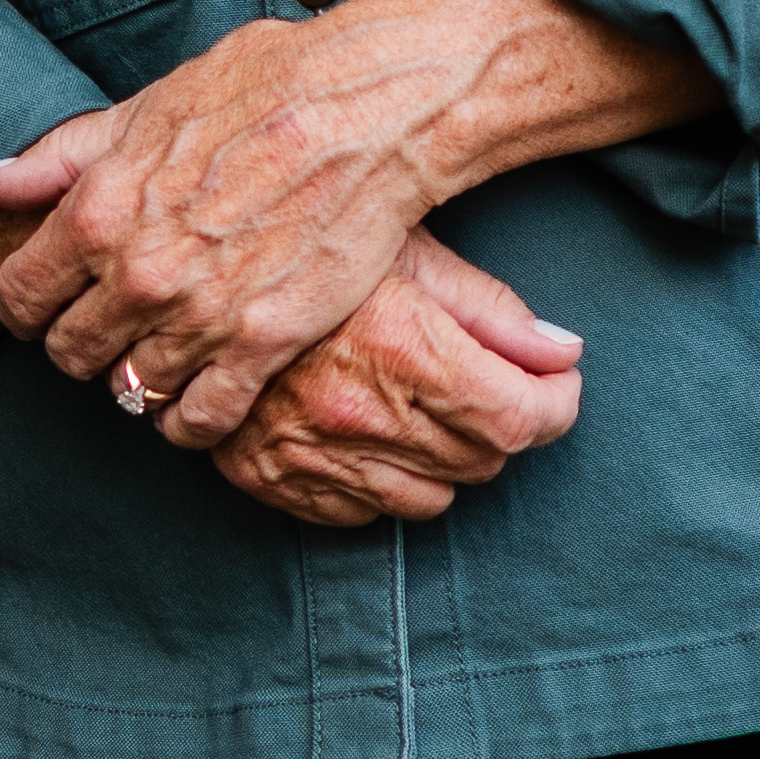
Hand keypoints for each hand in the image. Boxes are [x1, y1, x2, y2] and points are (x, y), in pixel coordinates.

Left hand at [0, 0, 716, 437]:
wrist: (375, 109)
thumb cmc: (266, 88)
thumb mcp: (149, 106)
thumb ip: (63, 156)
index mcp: (97, 211)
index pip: (19, 298)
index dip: (30, 304)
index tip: (53, 301)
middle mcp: (138, 274)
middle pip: (70, 354)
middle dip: (83, 343)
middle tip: (116, 326)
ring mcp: (200, 316)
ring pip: (130, 391)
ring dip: (140, 378)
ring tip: (164, 353)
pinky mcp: (263, 345)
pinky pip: (200, 419)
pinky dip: (193, 418)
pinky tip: (203, 395)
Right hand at [192, 238, 587, 529]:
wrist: (194, 267)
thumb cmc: (314, 244)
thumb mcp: (411, 254)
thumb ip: (494, 312)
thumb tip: (565, 355)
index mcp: (403, 350)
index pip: (521, 420)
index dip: (556, 407)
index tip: (557, 387)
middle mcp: (358, 413)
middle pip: (482, 462)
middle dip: (504, 427)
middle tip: (495, 385)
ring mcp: (310, 454)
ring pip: (430, 500)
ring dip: (448, 462)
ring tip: (432, 408)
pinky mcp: (270, 479)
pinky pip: (363, 514)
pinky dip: (384, 484)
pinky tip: (377, 435)